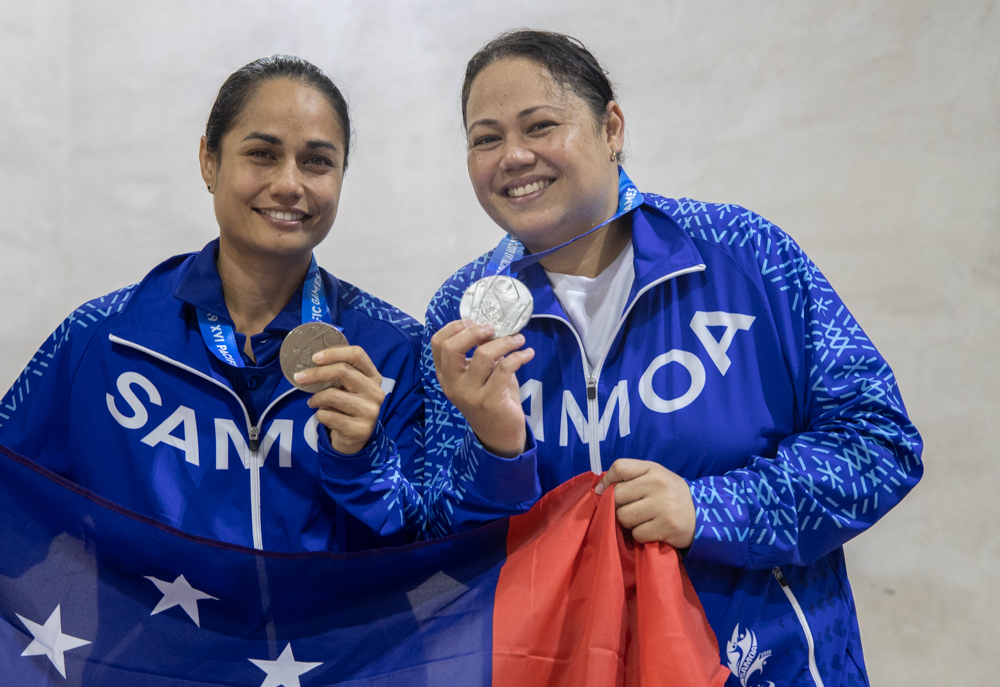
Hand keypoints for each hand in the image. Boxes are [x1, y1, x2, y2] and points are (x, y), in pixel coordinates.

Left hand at [294, 345, 384, 454]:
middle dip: (316, 373)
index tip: (314, 358)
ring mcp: (370, 411)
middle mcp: (375, 392)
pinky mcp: (360, 429)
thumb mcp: (349, 387)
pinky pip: (329, 416)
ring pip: (333, 395)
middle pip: (343, 371)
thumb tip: (312, 362)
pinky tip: (323, 416)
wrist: (355, 438)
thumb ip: (339, 374)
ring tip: (312, 402)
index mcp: (373, 376)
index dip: (334, 353)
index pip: (357, 354)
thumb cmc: (348, 406)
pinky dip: (320, 415)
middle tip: (299, 377)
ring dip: (316, 398)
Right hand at [431, 319, 534, 457]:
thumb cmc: (489, 398)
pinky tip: (527, 353)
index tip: (474, 322)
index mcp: (445, 375)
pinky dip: (518, 356)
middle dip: (473, 332)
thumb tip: (490, 328)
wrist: (498, 434)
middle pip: (452, 348)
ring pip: (483, 355)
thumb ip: (479, 353)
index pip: (437, 344)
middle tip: (493, 329)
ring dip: (504, 342)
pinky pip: (504, 368)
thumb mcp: (479, 375)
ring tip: (518, 340)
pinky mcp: (490, 400)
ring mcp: (470, 394)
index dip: (454, 327)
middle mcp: (452, 384)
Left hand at [595, 459, 695, 546]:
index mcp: (653, 469)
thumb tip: (597, 490)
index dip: (607, 481)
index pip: (619, 467)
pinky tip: (653, 530)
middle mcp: (658, 484)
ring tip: (643, 520)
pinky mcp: (666, 527)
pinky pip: (637, 534)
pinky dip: (641, 535)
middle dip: (618, 506)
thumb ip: (628, 478)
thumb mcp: (654, 477)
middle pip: (617, 496)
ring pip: (624, 517)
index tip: (605, 491)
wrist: (703, 515)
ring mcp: (663, 506)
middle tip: (632, 509)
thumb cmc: (670, 495)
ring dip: (629, 523)